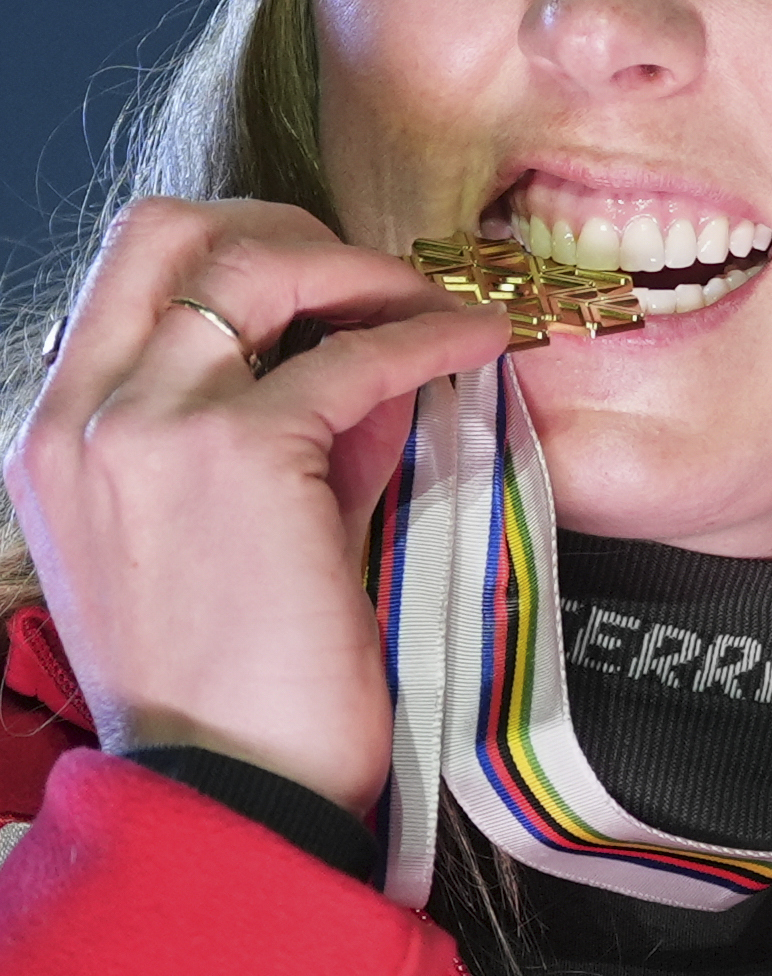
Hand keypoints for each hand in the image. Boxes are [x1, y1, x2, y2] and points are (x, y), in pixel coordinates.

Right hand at [3, 198, 511, 812]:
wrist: (229, 785)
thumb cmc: (236, 674)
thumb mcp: (224, 524)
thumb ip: (279, 424)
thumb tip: (370, 344)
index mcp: (52, 432)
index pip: (129, 264)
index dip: (238, 245)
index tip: (324, 278)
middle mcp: (77, 413)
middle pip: (169, 225)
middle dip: (284, 226)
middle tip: (375, 275)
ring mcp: (144, 424)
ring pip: (255, 262)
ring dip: (362, 269)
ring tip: (436, 303)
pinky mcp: (234, 451)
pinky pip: (351, 352)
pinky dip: (429, 330)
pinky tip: (480, 338)